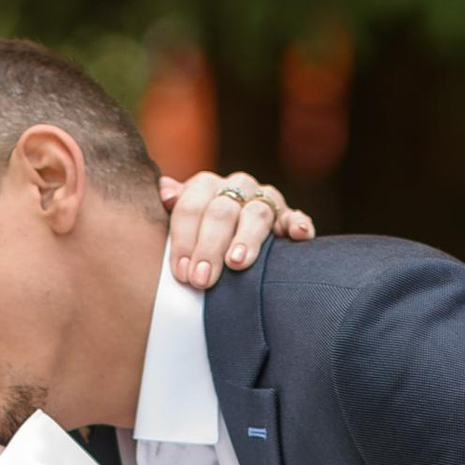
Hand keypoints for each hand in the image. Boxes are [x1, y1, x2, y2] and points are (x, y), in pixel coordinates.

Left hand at [160, 166, 314, 289]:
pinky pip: (296, 217)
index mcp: (207, 185)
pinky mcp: (289, 216)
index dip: (184, 240)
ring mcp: (265, 199)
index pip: (191, 206)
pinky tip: (299, 235)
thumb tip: (165, 193)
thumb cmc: (202, 233)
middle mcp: (237, 186)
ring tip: (236, 263)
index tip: (182, 273)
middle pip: (221, 212)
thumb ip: (174, 208)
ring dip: (247, 239)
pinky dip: (298, 224)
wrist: (235, 232)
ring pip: (256, 213)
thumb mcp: (183, 221)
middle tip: (201, 279)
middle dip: (209, 247)